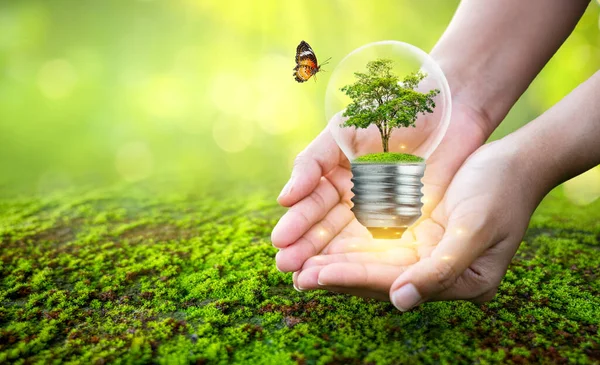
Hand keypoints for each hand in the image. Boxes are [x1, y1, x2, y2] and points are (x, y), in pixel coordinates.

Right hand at [271, 101, 491, 276]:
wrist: (444, 106)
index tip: (280, 242)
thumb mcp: (342, 132)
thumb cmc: (388, 111)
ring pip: (351, 244)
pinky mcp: (409, 223)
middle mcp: (354, 201)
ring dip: (329, 262)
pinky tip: (349, 273)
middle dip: (306, 249)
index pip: (311, 207)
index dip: (296, 224)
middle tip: (286, 267)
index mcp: (335, 179)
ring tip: (306, 279)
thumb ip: (312, 164)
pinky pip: (386, 245)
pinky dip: (367, 261)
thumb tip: (284, 200)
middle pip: (327, 231)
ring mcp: (381, 215)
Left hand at [297, 139, 543, 309]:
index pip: (393, 283)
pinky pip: (376, 241)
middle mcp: (434, 271)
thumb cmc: (501, 193)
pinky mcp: (415, 232)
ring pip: (371, 260)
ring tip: (297, 263)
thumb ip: (441, 269)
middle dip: (334, 274)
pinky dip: (348, 243)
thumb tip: (401, 301)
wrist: (514, 163)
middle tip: (293, 273)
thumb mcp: (475, 229)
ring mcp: (424, 252)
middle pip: (376, 277)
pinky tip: (322, 243)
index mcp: (456, 281)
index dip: (352, 278)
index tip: (313, 275)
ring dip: (334, 261)